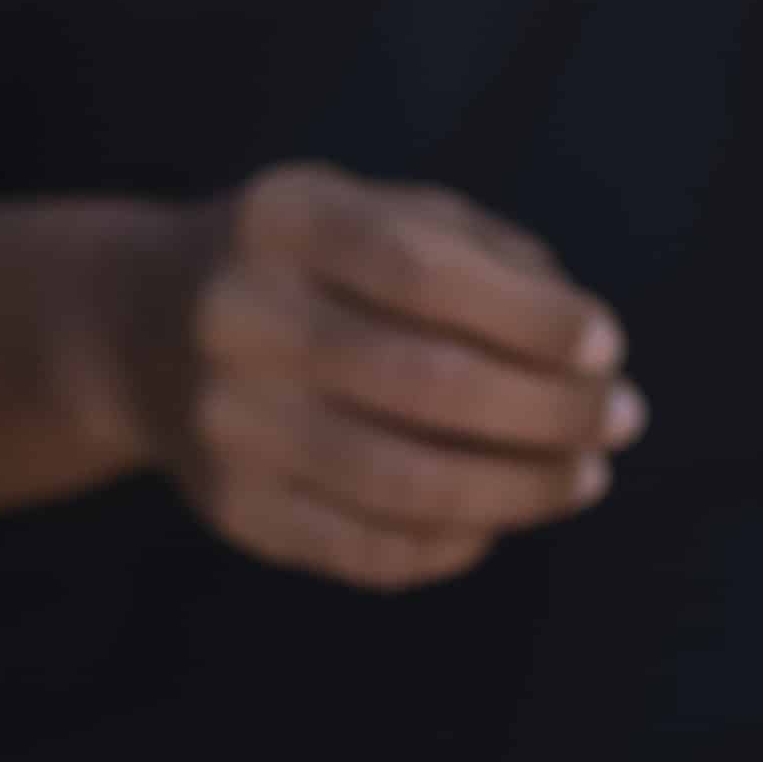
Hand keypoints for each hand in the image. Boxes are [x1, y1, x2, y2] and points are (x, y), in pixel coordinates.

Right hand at [70, 163, 639, 589]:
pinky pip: (367, 549)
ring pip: (404, 482)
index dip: (529, 316)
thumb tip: (587, 349)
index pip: (422, 270)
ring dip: (521, 489)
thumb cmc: (311, 264)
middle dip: (550, 412)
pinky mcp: (232, 507)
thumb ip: (486, 258)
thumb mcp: (379, 213)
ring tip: (584, 476)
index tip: (607, 345)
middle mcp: (239, 317)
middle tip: (623, 421)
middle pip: (425, 383)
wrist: (140, 328)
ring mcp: (227, 421)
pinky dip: (454, 543)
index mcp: (283, 220)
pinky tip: (497, 518)